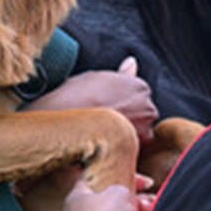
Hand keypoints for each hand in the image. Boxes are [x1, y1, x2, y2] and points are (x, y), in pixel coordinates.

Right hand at [24, 57, 158, 143]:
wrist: (61, 122)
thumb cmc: (75, 97)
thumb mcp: (97, 77)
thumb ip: (122, 74)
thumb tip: (133, 62)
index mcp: (141, 86)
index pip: (139, 97)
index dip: (121, 102)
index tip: (106, 106)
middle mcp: (149, 107)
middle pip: (143, 114)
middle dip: (129, 117)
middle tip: (102, 118)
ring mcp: (145, 129)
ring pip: (139, 132)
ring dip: (125, 133)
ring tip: (101, 132)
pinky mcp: (135, 148)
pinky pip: (132, 149)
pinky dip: (121, 148)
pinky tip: (103, 144)